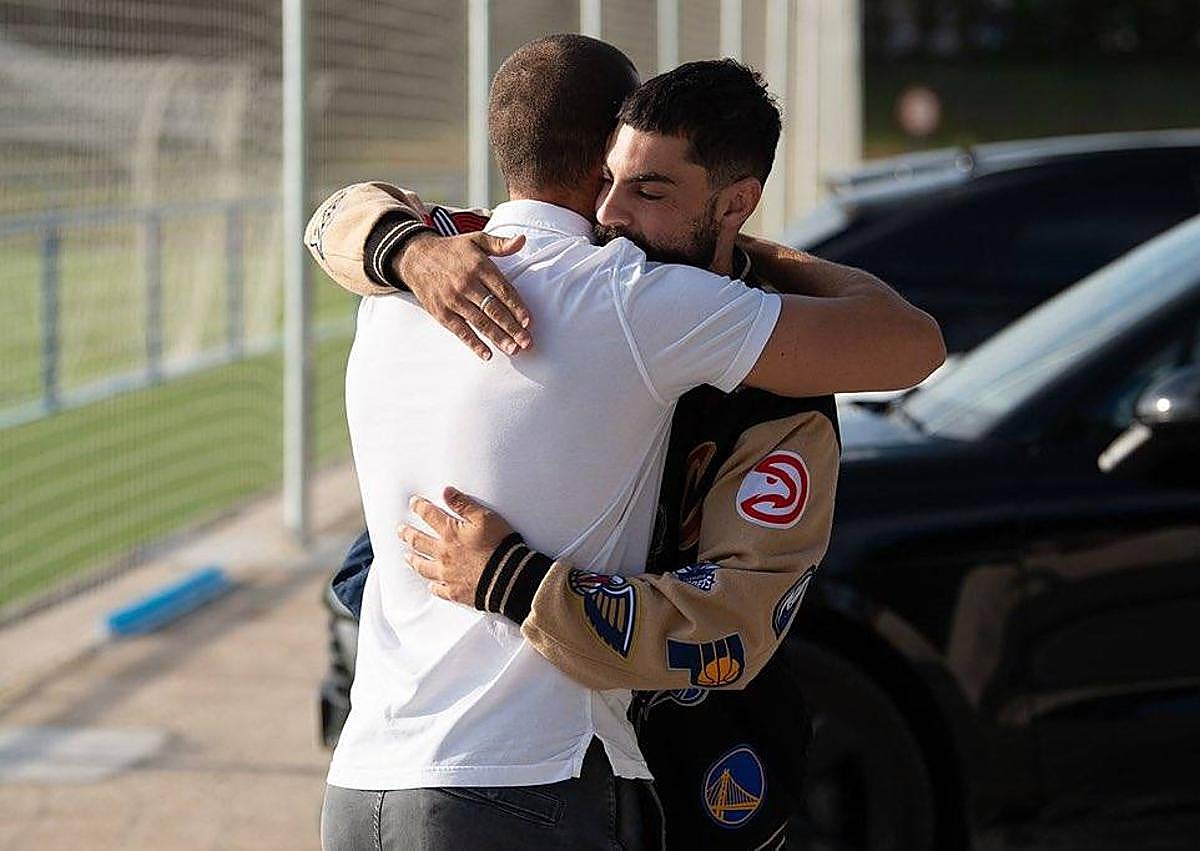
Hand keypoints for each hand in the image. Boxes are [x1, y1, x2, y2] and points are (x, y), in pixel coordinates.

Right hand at [394, 231, 531, 360]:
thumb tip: (522, 240)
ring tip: (513, 349)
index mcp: (479, 267)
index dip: (517, 307)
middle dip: (512, 328)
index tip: (529, 322)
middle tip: (527, 342)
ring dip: (498, 338)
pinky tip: (487, 354)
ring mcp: (453, 300)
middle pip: (494, 310)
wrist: (415, 257)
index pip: (503, 290)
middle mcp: (466, 284)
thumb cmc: (451, 250)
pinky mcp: (441, 312)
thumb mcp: (475, 240)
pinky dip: (474, 344)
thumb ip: (500, 244)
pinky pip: (460, 331)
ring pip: (480, 322)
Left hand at [398, 486, 516, 604]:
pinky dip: (433, 586)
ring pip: (423, 566)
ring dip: (413, 560)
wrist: (508, 577)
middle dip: (408, 534)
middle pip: (419, 541)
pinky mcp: (455, 591)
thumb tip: (446, 492)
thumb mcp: (485, 517)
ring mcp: (447, 574)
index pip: (429, 515)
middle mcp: (443, 553)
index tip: (413, 503)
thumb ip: (464, 504)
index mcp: (450, 533)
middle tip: (400, 530)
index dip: (419, 507)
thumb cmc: (499, 545)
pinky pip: (439, 589)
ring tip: (407, 556)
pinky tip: (431, 584)